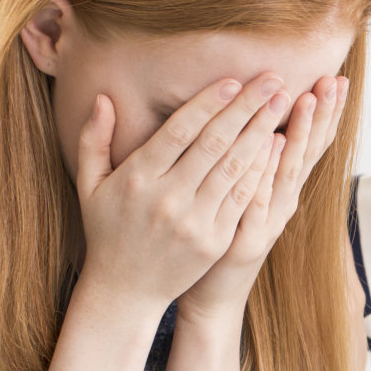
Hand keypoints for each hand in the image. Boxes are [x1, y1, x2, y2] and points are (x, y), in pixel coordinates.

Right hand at [70, 74, 291, 311]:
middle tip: (271, 79)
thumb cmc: (108, 230)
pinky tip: (276, 146)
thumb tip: (102, 97)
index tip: (233, 80)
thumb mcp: (89, 185)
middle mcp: (167, 198)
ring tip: (281, 103)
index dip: (208, 103)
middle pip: (214, 143)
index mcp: (138, 178)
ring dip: (261, 132)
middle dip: (246, 108)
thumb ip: (93, 140)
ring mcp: (194, 222)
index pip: (179, 131)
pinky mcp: (215, 241)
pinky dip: (261, 170)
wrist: (125, 291)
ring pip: (234, 168)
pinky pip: (243, 198)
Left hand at [177, 76, 346, 318]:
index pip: (312, 144)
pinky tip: (273, 144)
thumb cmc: (222, 236)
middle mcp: (283, 203)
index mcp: (283, 190)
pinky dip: (266, 170)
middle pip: (309, 152)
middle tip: (334, 79)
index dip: (327, 113)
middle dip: (322, 114)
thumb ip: (255, 160)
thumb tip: (266, 120)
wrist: (212, 296)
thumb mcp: (244, 194)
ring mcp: (268, 222)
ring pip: (288, 170)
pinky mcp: (245, 239)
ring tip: (308, 98)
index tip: (338, 76)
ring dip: (300, 133)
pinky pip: (256, 197)